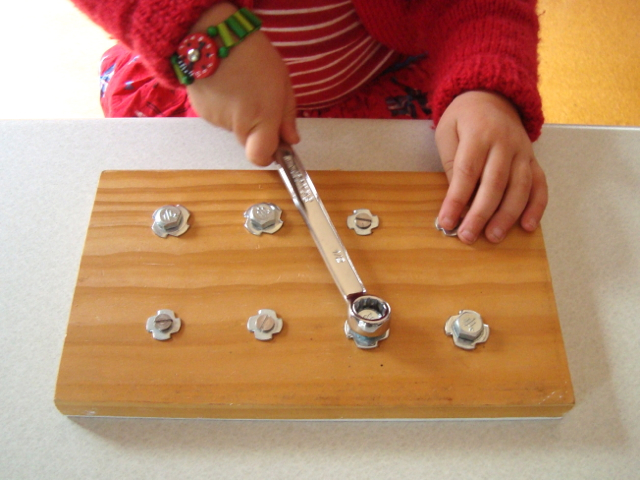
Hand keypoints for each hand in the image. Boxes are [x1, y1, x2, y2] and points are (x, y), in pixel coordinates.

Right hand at [185, 3, 298, 165]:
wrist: (214, 35)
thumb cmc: (254, 54)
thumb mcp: (282, 82)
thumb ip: (288, 115)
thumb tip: (291, 139)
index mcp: (263, 118)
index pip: (261, 157)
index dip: (268, 155)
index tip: (274, 147)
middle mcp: (238, 125)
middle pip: (249, 142)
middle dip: (256, 129)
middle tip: (259, 101)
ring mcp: (217, 120)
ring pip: (233, 129)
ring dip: (239, 116)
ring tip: (241, 87)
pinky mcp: (201, 112)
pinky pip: (219, 118)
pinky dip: (224, 107)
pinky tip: (226, 86)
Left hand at [435, 91, 546, 243]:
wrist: (493, 95)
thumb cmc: (464, 118)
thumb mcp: (447, 131)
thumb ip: (450, 162)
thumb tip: (457, 197)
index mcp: (479, 133)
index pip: (467, 171)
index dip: (456, 199)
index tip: (446, 222)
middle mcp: (505, 143)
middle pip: (495, 183)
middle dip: (481, 213)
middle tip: (468, 236)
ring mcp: (522, 152)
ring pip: (519, 187)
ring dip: (507, 215)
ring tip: (493, 237)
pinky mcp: (533, 159)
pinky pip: (539, 184)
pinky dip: (536, 207)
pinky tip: (527, 226)